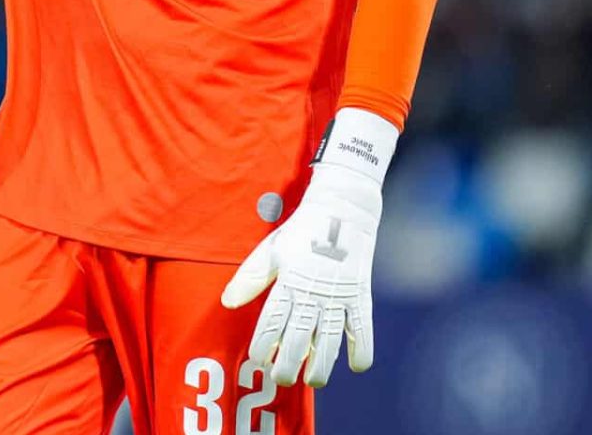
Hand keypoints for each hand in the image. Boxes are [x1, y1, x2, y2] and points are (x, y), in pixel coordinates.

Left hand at [220, 108, 395, 387]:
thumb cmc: (301, 232)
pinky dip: (361, 350)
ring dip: (322, 365)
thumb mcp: (271, 251)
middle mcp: (313, 292)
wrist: (342, 211)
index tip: (258, 359)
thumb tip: (228, 303)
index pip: (271, 322)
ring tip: (313, 381)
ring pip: (330, 340)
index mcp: (288, 282)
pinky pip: (363, 329)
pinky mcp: (361, 295)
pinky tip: (356, 367)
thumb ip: (250, 278)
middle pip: (299, 338)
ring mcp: (339, 296)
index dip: (263, 345)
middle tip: (281, 378)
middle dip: (288, 363)